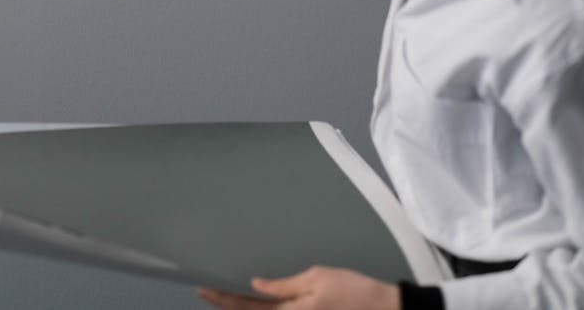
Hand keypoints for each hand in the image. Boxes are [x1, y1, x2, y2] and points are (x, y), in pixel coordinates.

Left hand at [196, 265, 400, 309]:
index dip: (224, 299)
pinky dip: (259, 308)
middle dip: (226, 303)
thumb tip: (256, 284)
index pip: (248, 307)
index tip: (204, 288)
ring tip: (221, 292)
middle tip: (205, 288)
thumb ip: (285, 285)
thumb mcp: (317, 278)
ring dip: (241, 307)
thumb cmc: (351, 290)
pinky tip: (252, 297)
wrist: (380, 308)